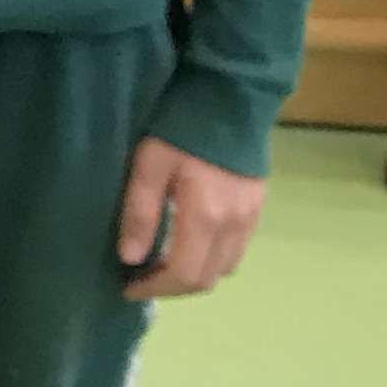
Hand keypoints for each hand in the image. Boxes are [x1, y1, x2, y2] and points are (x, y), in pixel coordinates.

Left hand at [115, 136, 265, 298]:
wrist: (229, 98)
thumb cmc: (180, 128)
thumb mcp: (148, 165)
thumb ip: (140, 213)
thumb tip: (131, 258)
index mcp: (205, 217)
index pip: (183, 275)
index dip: (154, 288)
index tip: (129, 287)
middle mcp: (233, 226)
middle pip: (206, 280)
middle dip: (171, 288)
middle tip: (143, 279)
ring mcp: (250, 218)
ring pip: (224, 269)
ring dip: (194, 276)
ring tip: (164, 265)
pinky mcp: (257, 208)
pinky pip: (237, 251)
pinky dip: (213, 260)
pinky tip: (191, 245)